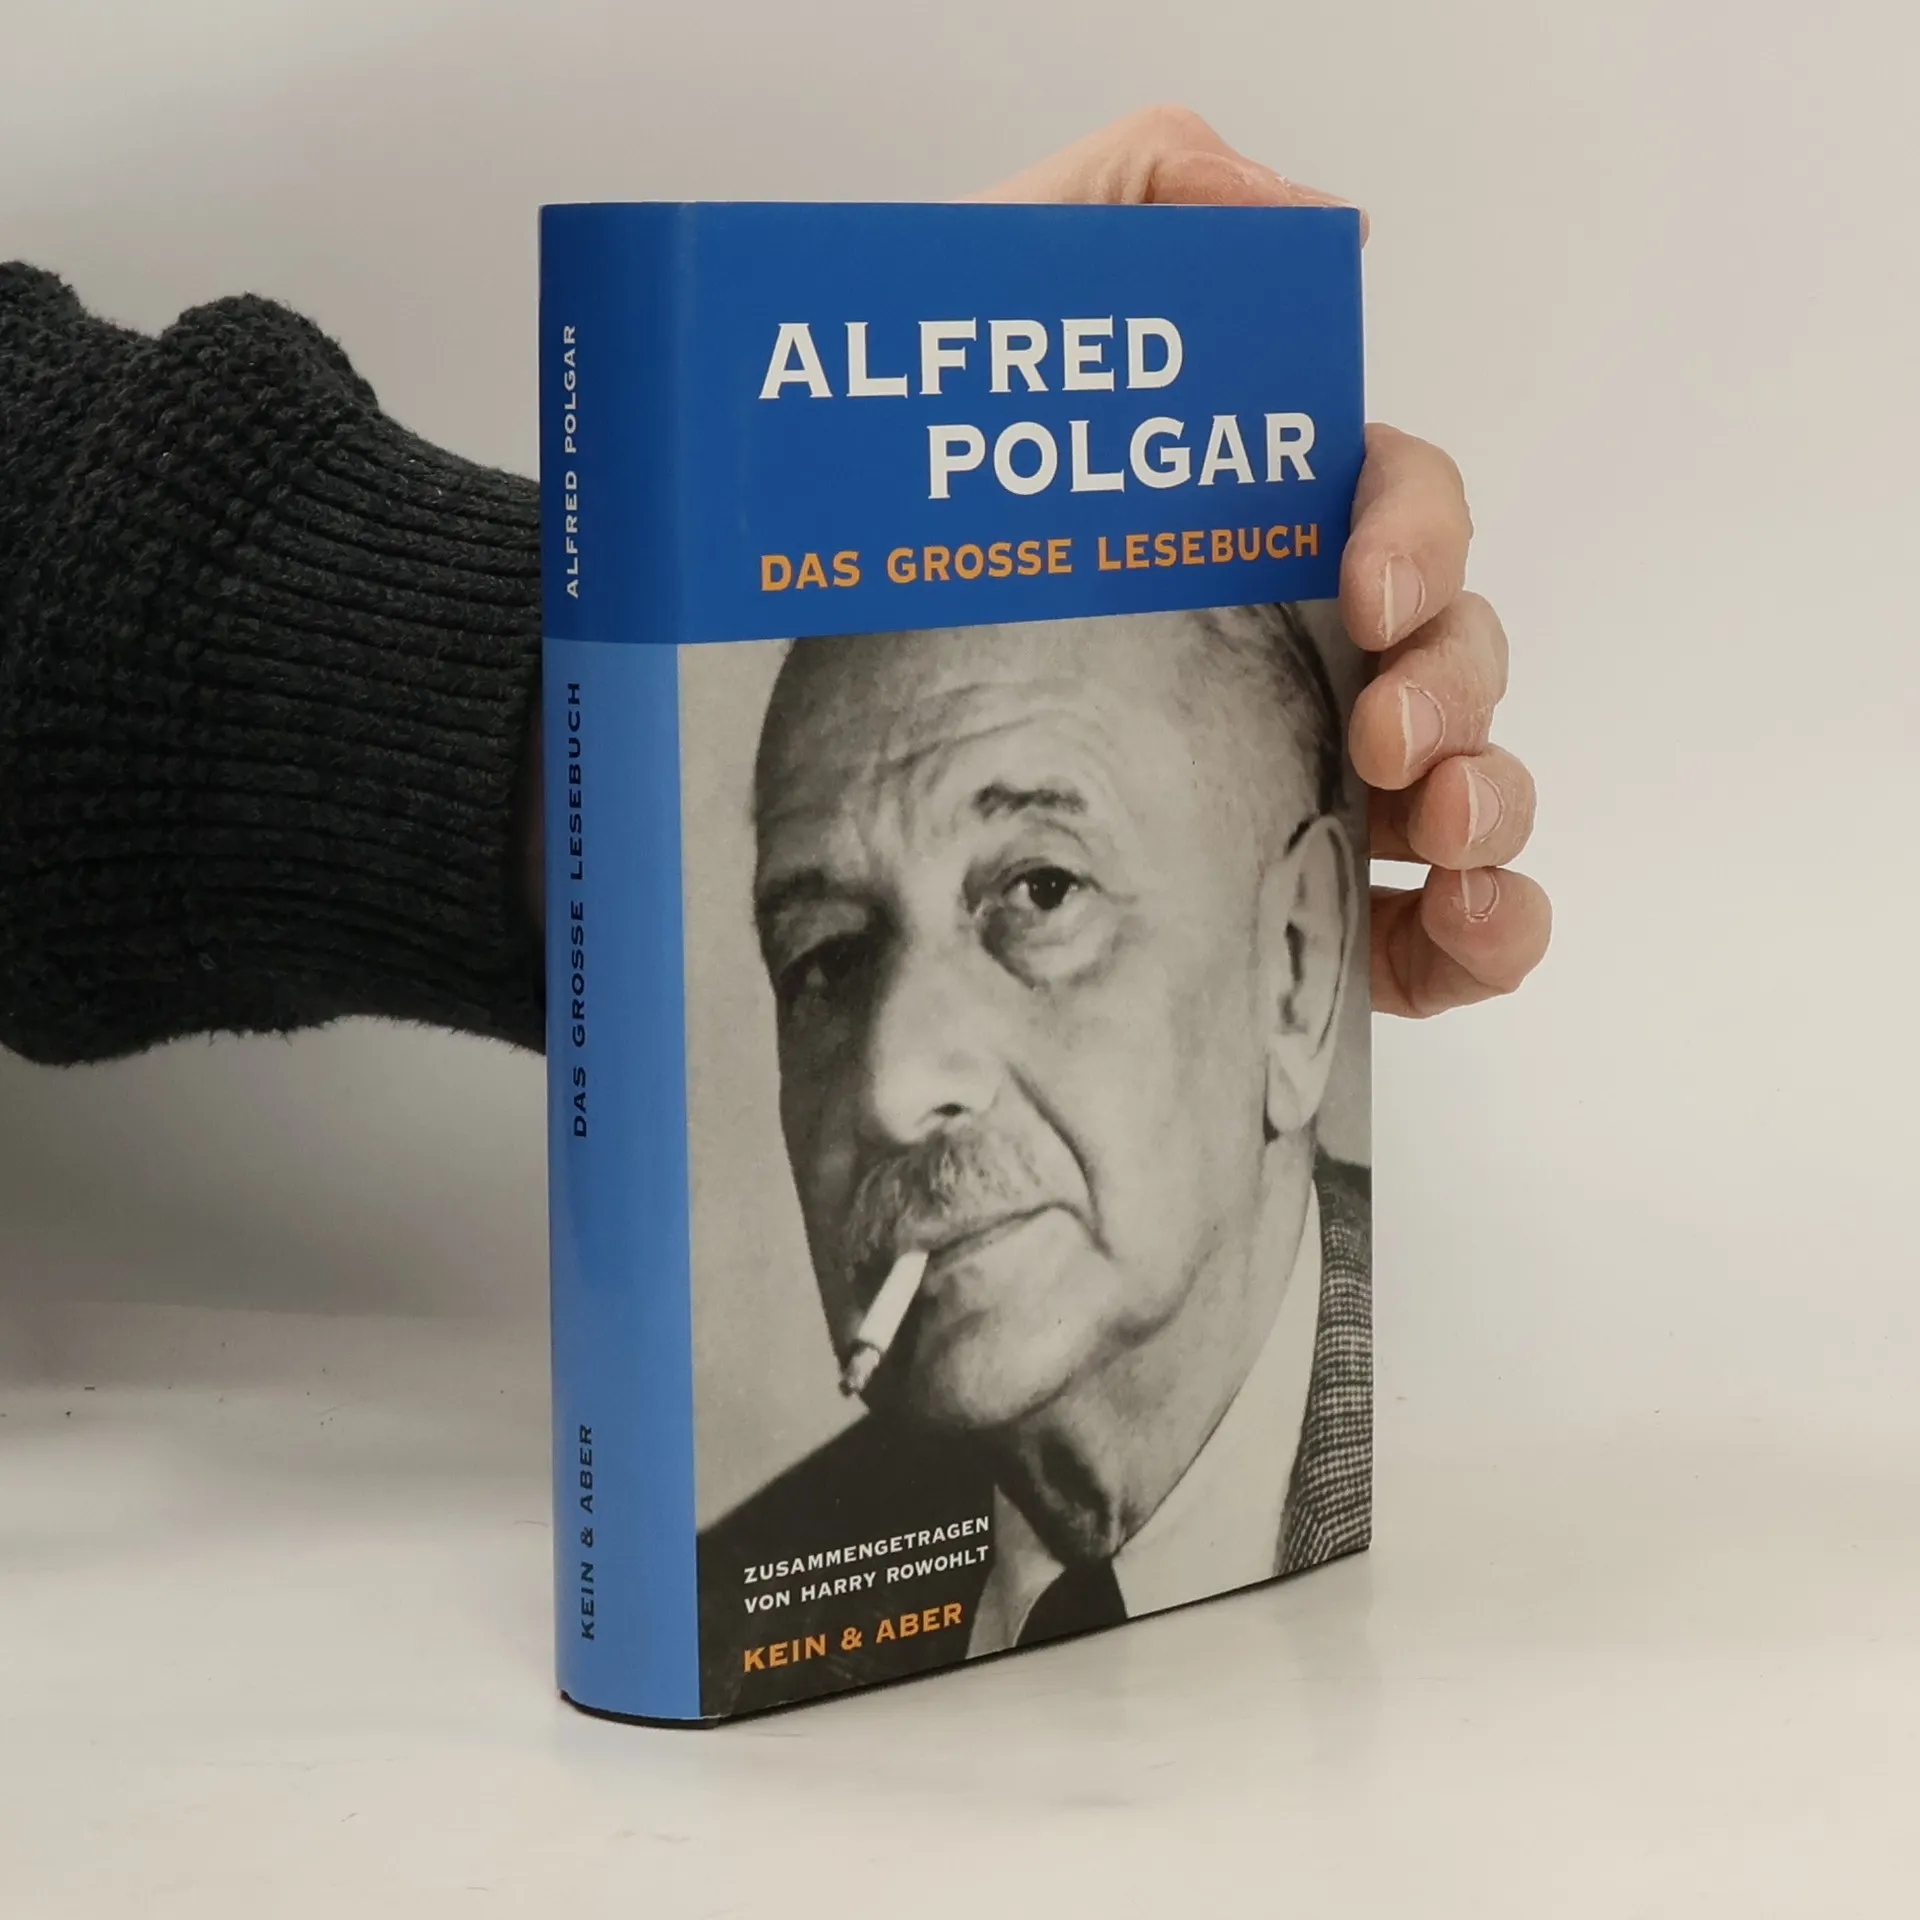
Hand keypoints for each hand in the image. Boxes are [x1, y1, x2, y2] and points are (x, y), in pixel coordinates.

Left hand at [975, 106, 1550, 1017]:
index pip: (1397, 509)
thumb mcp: (995, 293)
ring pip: (1470, 783)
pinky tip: (1471, 923)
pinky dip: (1491, 927)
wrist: (791, 654)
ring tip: (1441, 825)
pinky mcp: (1299, 912)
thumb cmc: (891, 494)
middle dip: (1455, 682)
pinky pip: (1434, 928)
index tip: (1366, 585)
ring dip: (1494, 799)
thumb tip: (1311, 221)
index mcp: (1256, 536)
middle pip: (1454, 650)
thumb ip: (1139, 192)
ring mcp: (1308, 788)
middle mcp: (1302, 658)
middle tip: (1383, 728)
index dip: (1418, 535)